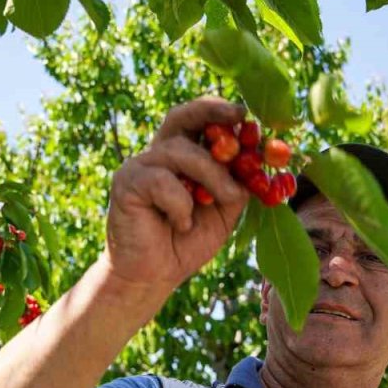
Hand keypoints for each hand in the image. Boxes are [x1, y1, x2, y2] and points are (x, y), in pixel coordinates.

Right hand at [102, 97, 249, 290]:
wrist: (153, 276)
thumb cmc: (187, 241)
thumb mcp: (224, 210)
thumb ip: (238, 183)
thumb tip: (261, 158)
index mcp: (182, 156)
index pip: (200, 121)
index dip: (221, 113)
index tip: (247, 116)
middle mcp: (159, 154)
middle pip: (182, 116)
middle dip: (212, 111)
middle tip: (239, 115)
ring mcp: (140, 166)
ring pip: (182, 151)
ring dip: (213, 176)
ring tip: (223, 201)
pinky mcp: (126, 183)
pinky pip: (163, 182)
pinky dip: (180, 205)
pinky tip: (179, 224)